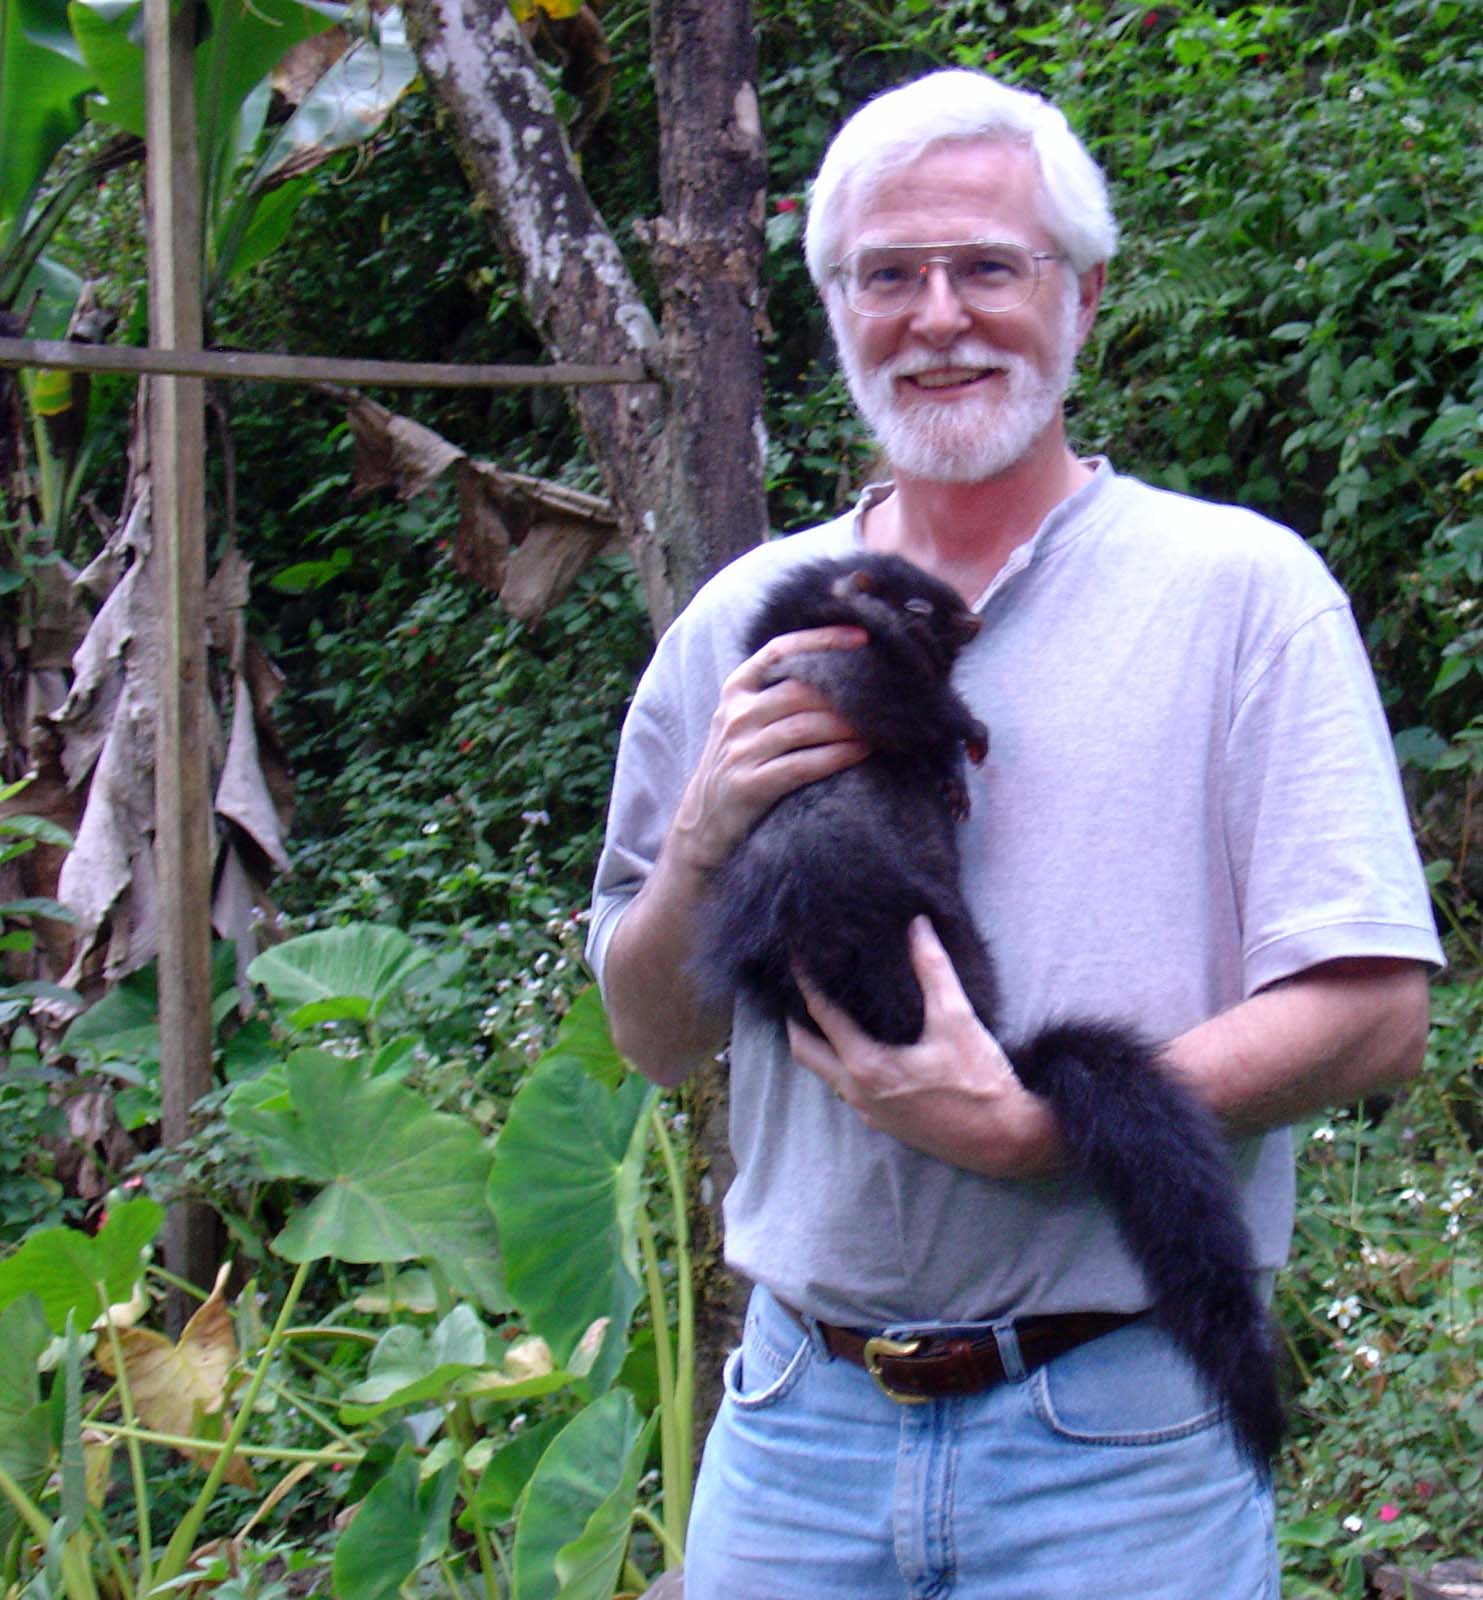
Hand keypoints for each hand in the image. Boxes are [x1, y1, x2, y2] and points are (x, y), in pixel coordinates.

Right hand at [667, 625, 870, 871]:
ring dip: (847, 726)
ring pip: (805, 727)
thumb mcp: (744, 720)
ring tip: (878, 726)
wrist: (703, 821)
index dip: (821, 640)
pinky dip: (837, 756)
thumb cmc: (737, 763)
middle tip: (881, 695)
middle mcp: (736, 715)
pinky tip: (861, 751)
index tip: (861, 637)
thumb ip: (777, 693)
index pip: (779, 651)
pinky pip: (803, 764)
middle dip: (845, 693)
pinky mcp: (750, 784)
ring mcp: (741, 750)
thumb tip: (840, 670)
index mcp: (736, 690)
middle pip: (800, 690)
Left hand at [788, 917, 1066, 1178]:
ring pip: (824, 1073)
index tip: (795, 957)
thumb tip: (917, 926)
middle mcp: (857, 1091)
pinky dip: (841, 1064)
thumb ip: (933, 970)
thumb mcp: (957, 1019)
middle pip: (804, 1051)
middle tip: (797, 988)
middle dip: (796, 1019)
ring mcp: (868, 1112)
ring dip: (819, 1044)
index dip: (806, 982)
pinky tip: (860, 1047)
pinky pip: (846, 1089)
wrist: (1004, 1140)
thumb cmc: (981, 1082)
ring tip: (825, 1012)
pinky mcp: (884, 1123)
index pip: (820, 1014)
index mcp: (867, 1064)